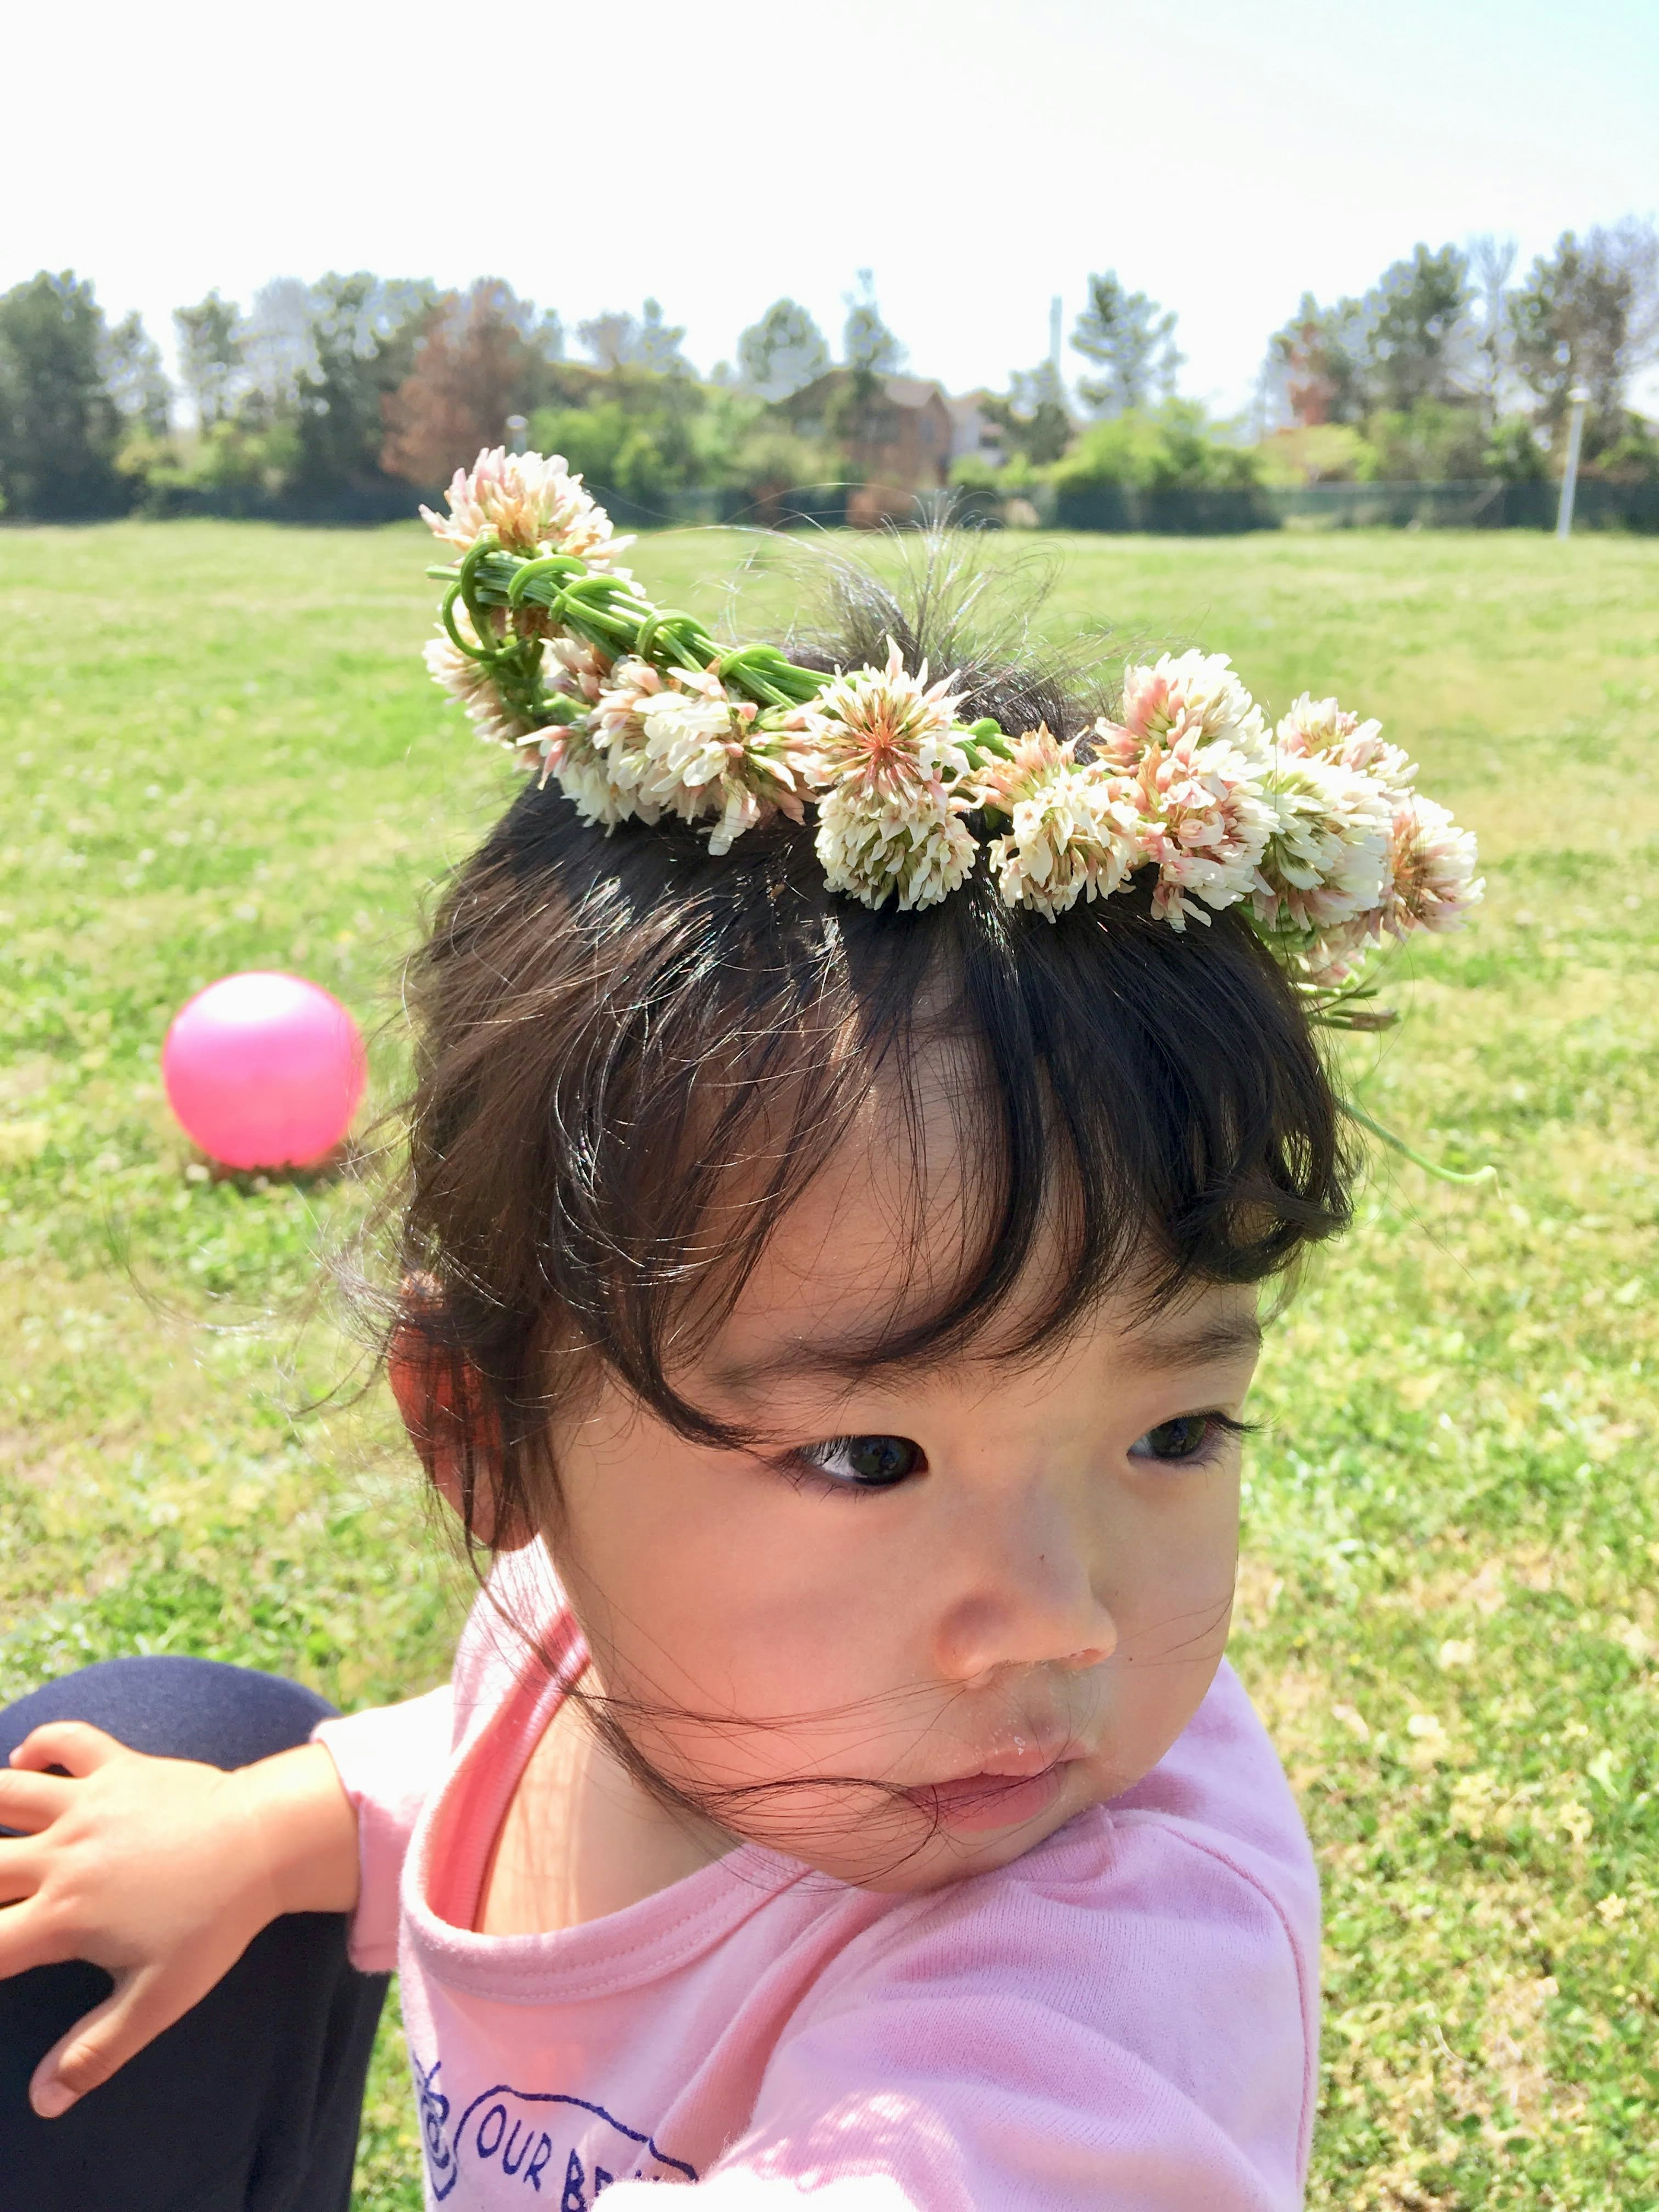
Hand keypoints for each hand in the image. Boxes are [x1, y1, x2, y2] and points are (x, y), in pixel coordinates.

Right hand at [0, 1724, 358, 2117]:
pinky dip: (42, 1743)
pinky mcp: (119, 1766)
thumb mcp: (158, 1999)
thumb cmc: (215, 1925)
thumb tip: (44, 2103)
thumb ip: (96, 2051)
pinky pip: (68, 1740)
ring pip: (5, 1792)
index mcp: (62, 1917)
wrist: (267, 1843)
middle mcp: (62, 1855)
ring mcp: (88, 1804)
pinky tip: (28, 1760)